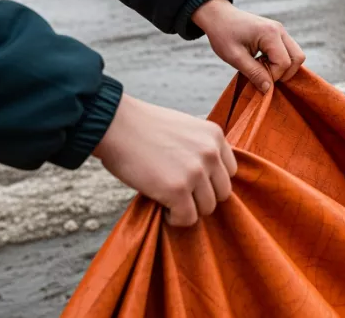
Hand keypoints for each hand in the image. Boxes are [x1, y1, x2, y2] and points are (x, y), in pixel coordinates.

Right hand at [94, 95, 236, 226]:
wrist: (114, 125)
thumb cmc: (142, 127)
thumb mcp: (184, 128)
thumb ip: (199, 149)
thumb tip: (206, 178)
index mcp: (214, 135)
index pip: (229, 171)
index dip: (210, 181)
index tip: (192, 182)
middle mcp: (210, 153)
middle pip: (222, 192)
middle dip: (201, 197)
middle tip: (179, 194)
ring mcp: (196, 171)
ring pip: (207, 208)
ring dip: (188, 208)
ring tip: (168, 200)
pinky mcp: (178, 190)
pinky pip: (187, 218)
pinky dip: (175, 219)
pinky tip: (162, 208)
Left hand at [193, 0, 304, 92]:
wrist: (218, 16)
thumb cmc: (223, 34)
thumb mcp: (235, 57)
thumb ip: (254, 73)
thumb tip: (268, 89)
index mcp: (270, 34)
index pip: (284, 63)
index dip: (273, 76)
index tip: (256, 76)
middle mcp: (280, 30)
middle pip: (298, 58)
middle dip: (284, 73)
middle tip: (263, 74)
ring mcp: (280, 30)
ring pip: (296, 55)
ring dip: (282, 67)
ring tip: (262, 67)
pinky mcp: (278, 33)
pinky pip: (288, 51)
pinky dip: (280, 60)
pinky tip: (263, 61)